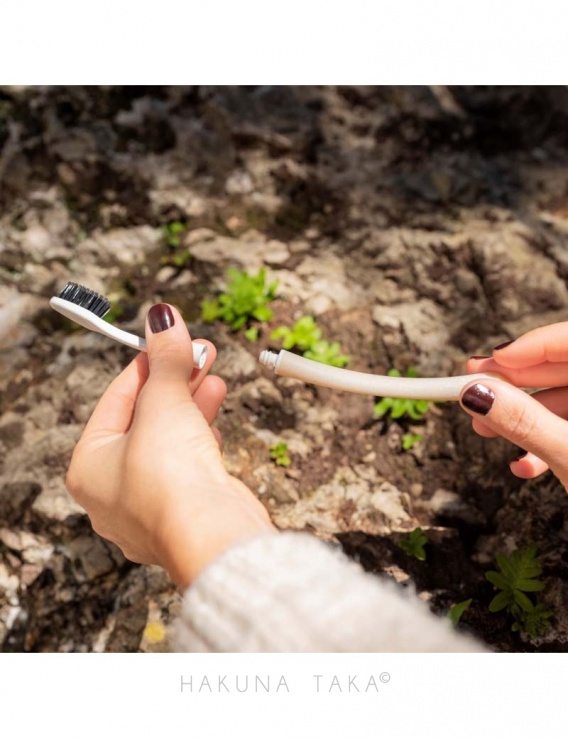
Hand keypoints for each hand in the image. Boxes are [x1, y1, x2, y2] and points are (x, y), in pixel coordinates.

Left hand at [66, 304, 274, 587]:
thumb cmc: (169, 478)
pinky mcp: (183, 511)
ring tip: (212, 376)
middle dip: (174, 382)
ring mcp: (150, 505)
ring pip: (168, 442)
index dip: (145, 364)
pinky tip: (214, 415)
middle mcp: (113, 491)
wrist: (210, 535)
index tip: (167, 339)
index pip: (115, 400)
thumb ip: (165, 360)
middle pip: (143, 420)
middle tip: (197, 352)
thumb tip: (163, 317)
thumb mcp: (164, 403)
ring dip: (191, 404)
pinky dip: (201, 435)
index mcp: (89, 467)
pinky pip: (187, 463)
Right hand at [461, 322, 567, 490]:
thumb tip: (478, 392)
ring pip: (562, 398)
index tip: (491, 358)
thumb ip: (524, 422)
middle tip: (472, 383)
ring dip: (521, 415)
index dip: (530, 345)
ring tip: (484, 429)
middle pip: (561, 367)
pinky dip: (543, 438)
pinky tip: (524, 463)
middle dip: (514, 381)